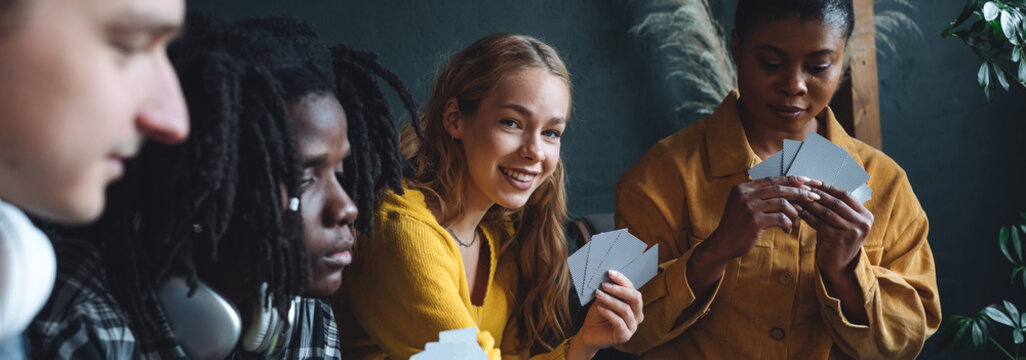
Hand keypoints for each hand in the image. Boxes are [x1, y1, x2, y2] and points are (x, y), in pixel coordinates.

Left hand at [571, 270, 643, 358]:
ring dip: (611, 300)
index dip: (622, 280)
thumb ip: (608, 290)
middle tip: (604, 284)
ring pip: (626, 310)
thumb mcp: (602, 300)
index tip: (610, 272)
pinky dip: (608, 313)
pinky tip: (599, 308)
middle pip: (636, 298)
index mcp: (634, 305)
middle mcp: (637, 315)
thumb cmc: (597, 315)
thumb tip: (607, 276)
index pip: (632, 289)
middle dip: (620, 289)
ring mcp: (632, 327)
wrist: (589, 333)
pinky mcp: (624, 336)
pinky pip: (619, 322)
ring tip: (598, 294)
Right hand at [702, 176, 819, 263]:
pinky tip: (788, 230)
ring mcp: (748, 208)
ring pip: (782, 203)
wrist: (722, 244)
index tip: (808, 182)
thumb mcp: (744, 206)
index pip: (773, 179)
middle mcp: (744, 195)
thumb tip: (791, 192)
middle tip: (814, 197)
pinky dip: (788, 224)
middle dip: (800, 193)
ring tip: (797, 222)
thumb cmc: (738, 226)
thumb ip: (760, 197)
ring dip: (795, 212)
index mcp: (743, 188)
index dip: (792, 180)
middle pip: (779, 189)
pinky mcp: (754, 222)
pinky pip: (780, 218)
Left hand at [796, 184, 873, 275]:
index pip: (845, 195)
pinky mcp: (838, 239)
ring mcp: (851, 232)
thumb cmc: (838, 239)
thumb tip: (817, 186)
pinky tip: (797, 210)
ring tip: (797, 196)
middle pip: (835, 202)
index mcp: (866, 215)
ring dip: (809, 203)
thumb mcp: (844, 222)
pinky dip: (806, 215)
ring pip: (826, 212)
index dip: (828, 187)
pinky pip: (818, 223)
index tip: (813, 181)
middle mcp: (862, 223)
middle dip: (817, 193)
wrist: (840, 264)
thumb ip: (837, 206)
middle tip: (802, 186)